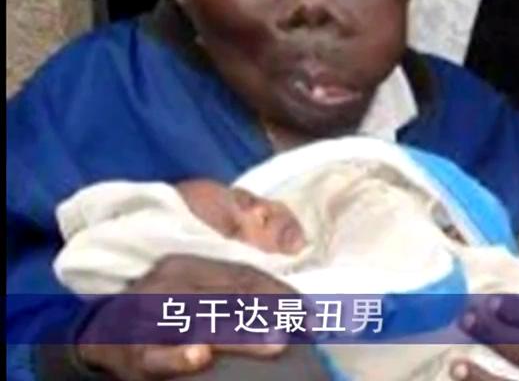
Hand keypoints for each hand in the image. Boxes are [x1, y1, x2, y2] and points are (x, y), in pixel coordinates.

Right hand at [76, 255, 294, 380]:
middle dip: (269, 310)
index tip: (310, 311)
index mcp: (188, 264)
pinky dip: (178, 357)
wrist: (103, 335)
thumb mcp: (196, 287)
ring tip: (276, 344)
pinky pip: (157, 354)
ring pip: (199, 322)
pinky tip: (200, 357)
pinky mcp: (134, 352)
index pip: (242, 274)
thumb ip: (236, 288)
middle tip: (302, 325)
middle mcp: (169, 283)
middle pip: (227, 295)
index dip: (279, 291)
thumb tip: (295, 293)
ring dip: (240, 335)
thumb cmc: (164, 309)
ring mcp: (149, 316)